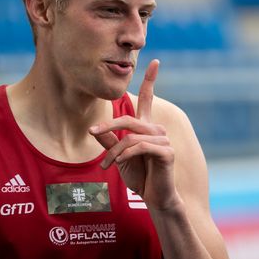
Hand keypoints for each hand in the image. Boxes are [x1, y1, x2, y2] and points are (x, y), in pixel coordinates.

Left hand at [89, 59, 178, 209]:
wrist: (154, 197)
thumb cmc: (139, 176)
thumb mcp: (119, 156)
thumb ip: (109, 141)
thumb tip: (94, 128)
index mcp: (147, 127)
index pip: (149, 98)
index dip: (151, 80)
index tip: (156, 61)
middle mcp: (157, 129)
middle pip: (129, 119)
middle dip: (108, 125)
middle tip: (91, 132)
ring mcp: (164, 139)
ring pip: (131, 136)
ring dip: (114, 151)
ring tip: (106, 165)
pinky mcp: (167, 151)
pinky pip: (140, 146)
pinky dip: (126, 154)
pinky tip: (119, 163)